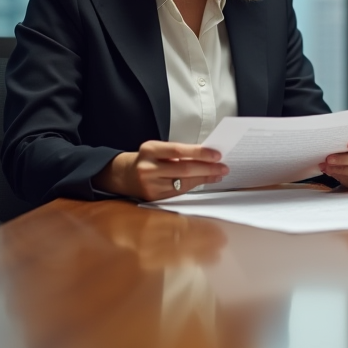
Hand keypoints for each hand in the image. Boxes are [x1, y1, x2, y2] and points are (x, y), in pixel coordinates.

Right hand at [94, 141, 226, 200]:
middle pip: (184, 169)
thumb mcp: (157, 149)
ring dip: (204, 178)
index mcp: (149, 150)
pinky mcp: (154, 198)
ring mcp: (150, 185)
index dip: (199, 152)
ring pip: (184, 182)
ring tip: (218, 173)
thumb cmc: (147, 159)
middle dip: (207, 168)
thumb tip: (207, 155)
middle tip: (223, 167)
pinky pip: (179, 192)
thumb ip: (178, 152)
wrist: (124, 176)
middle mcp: (148, 168)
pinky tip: (205, 180)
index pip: (179, 150)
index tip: (216, 154)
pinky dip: (194, 185)